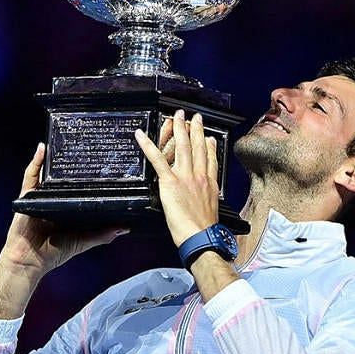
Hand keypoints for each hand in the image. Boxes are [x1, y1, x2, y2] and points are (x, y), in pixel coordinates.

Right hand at [0, 143, 128, 276]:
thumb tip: (125, 227)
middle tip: (87, 146)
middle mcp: (53, 199)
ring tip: (66, 141)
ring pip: (48, 173)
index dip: (87, 176)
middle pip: (62, 178)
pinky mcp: (28, 196)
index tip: (103, 164)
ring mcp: (39, 196)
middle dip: (72, 163)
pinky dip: (36, 162)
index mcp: (65, 208)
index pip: (77, 188)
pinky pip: (31, 176)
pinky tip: (43, 149)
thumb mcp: (82, 241)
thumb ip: (102, 235)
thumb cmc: (53, 253)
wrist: (28, 261)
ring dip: (54, 157)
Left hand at [135, 110, 219, 246]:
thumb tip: (206, 196)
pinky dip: (148, 145)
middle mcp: (199, 176)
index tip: (209, 137)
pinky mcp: (170, 182)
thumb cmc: (204, 229)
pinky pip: (157, 159)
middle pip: (198, 146)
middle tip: (193, 117)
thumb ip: (208, 197)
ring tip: (176, 117)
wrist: (201, 236)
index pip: (210, 159)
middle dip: (195, 129)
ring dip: (178, 128)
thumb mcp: (213, 209)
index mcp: (210, 183)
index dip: (210, 146)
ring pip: (182, 146)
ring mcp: (185, 177)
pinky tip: (141, 135)